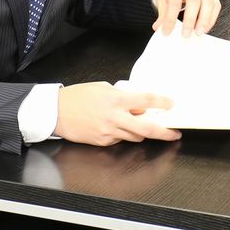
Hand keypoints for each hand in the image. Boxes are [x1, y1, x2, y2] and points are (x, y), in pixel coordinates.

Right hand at [55, 82, 180, 145]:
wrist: (56, 112)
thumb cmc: (77, 97)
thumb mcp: (103, 88)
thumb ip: (122, 96)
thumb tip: (139, 105)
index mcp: (115, 100)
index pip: (145, 101)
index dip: (161, 103)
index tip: (171, 104)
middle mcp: (114, 118)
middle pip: (146, 128)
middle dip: (164, 132)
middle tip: (173, 133)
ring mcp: (108, 132)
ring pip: (135, 137)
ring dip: (142, 132)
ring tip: (145, 126)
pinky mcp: (102, 142)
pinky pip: (120, 140)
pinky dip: (124, 134)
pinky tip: (119, 127)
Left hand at [152, 0, 219, 35]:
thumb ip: (162, 13)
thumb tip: (159, 28)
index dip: (171, 17)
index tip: (167, 31)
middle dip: (190, 19)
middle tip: (186, 34)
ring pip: (208, 2)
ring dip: (204, 20)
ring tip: (198, 32)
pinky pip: (215, 4)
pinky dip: (212, 17)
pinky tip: (205, 27)